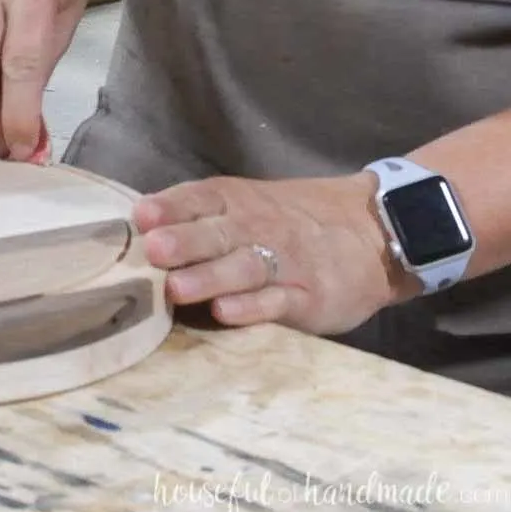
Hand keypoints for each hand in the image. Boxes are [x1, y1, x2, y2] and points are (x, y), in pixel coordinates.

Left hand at [134, 172, 409, 334]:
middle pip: (217, 232)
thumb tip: (139, 226)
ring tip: (176, 288)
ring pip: (243, 268)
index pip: (201, 198)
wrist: (372, 229)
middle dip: (183, 241)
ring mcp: (285, 262)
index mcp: (237, 201)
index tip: (140, 216)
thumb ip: (201, 215)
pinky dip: (252, 308)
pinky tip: (227, 313)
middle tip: (152, 251)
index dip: (171, 206)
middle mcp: (257, 227)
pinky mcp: (310, 296)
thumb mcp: (249, 203)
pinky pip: (278, 301)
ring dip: (208, 277)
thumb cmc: (292, 218)